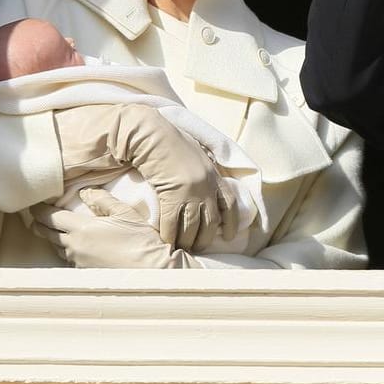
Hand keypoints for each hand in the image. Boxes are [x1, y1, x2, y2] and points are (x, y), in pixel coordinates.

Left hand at [30, 192, 197, 267]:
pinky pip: (68, 259)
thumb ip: (102, 200)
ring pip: (56, 247)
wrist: (152, 271)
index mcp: (81, 229)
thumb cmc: (141, 241)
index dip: (39, 210)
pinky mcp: (84, 274)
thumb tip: (85, 192)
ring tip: (53, 230)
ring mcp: (78, 262)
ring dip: (53, 237)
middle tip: (36, 216)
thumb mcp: (125, 212)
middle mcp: (74, 247)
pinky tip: (73, 246)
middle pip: (46, 233)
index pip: (50, 217)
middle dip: (39, 223)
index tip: (34, 204)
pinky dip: (66, 250)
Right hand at [54, 104, 229, 249]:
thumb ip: (203, 170)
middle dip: (204, 238)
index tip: (229, 236)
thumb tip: (205, 184)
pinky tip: (166, 241)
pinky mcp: (172, 195)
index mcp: (214, 175)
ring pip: (192, 226)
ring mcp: (190, 191)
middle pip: (210, 220)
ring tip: (182, 249)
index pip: (230, 203)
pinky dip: (169, 234)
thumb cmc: (170, 142)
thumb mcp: (196, 154)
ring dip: (187, 241)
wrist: (152, 135)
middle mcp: (206, 185)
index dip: (231, 222)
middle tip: (197, 248)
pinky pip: (172, 223)